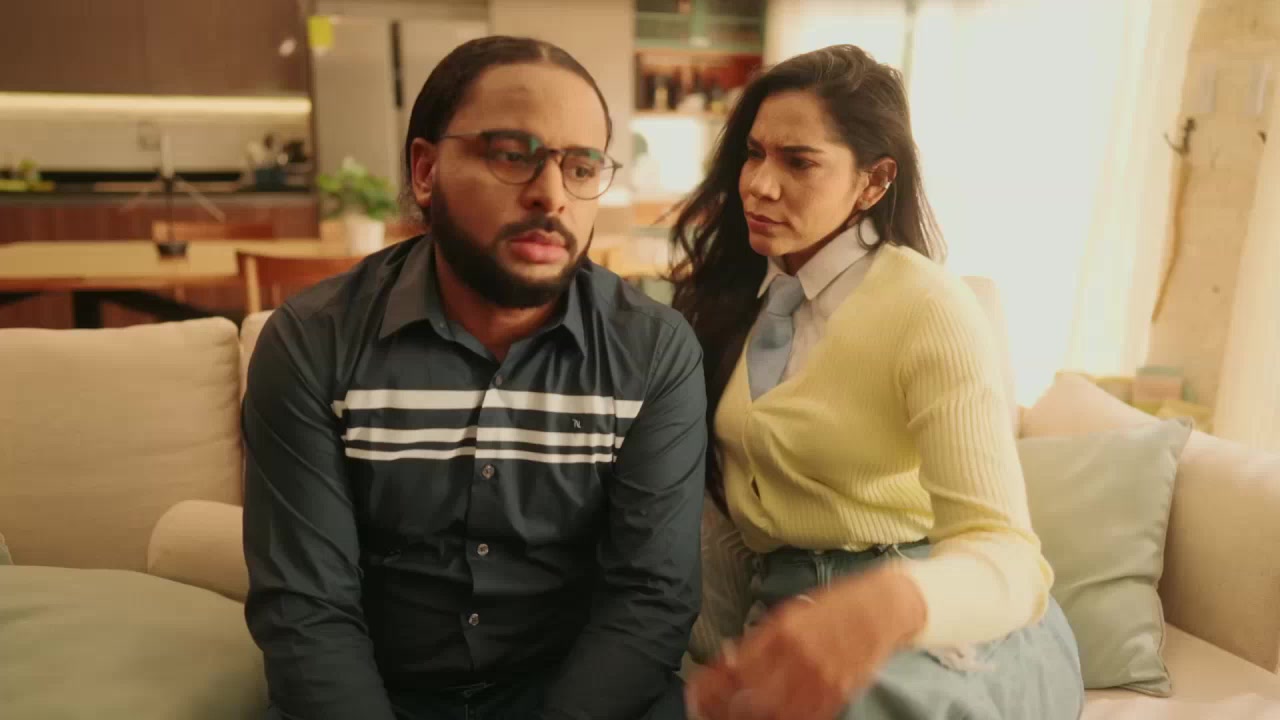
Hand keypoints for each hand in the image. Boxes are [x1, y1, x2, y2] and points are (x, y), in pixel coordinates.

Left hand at [686, 566, 925, 719]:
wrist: (883, 608)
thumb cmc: (835, 606)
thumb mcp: (791, 613)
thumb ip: (761, 637)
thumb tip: (729, 656)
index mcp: (781, 631)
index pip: (734, 666)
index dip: (711, 685)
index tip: (695, 694)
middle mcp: (797, 656)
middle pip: (750, 697)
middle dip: (726, 709)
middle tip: (710, 713)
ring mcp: (819, 678)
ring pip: (774, 713)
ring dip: (752, 717)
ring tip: (737, 717)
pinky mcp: (838, 694)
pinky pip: (806, 717)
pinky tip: (775, 717)